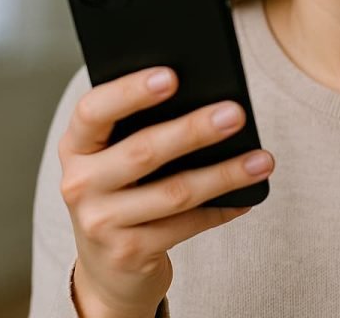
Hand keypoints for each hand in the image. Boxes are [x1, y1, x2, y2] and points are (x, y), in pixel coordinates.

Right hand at [58, 66, 273, 317]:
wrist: (107, 263)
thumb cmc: (124, 186)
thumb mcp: (117, 153)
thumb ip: (144, 124)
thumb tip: (210, 97)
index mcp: (77, 144)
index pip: (95, 110)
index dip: (131, 91)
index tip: (172, 76)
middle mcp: (80, 183)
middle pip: (144, 151)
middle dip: (195, 130)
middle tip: (236, 114)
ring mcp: (100, 223)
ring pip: (174, 192)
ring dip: (225, 174)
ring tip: (262, 159)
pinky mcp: (128, 253)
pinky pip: (187, 225)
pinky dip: (222, 208)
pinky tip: (248, 195)